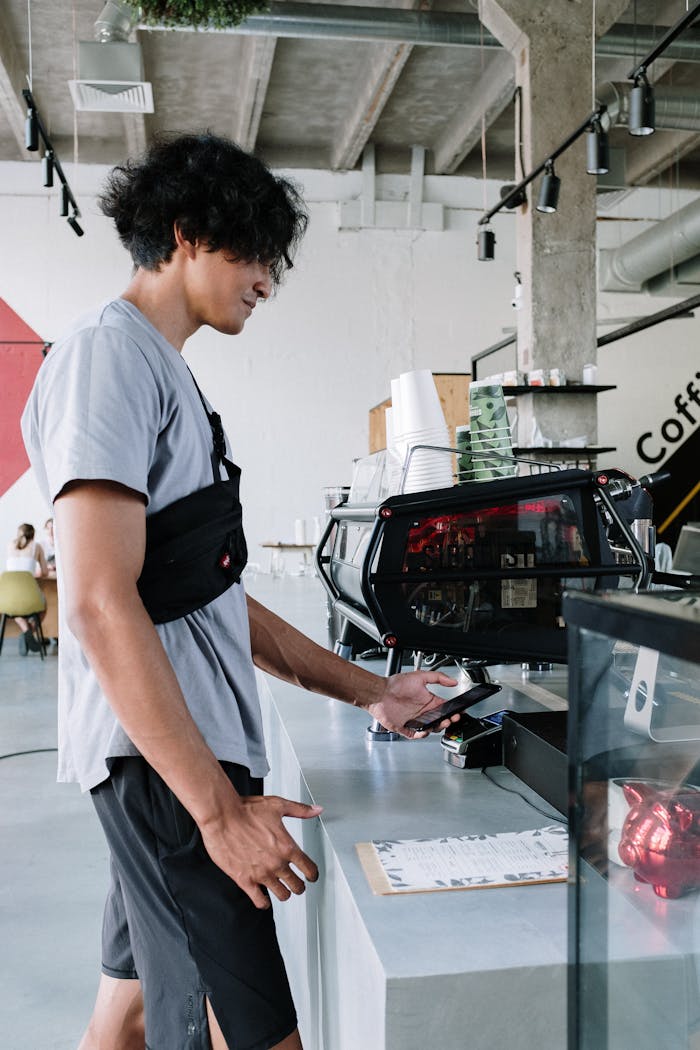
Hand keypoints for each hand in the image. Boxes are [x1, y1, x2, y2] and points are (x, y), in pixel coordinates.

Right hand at [199, 794, 322, 909]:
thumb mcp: (277, 805)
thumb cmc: (246, 810)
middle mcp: (276, 863)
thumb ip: (300, 810)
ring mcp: (261, 874)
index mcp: (287, 847)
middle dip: (299, 885)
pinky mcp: (244, 880)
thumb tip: (316, 810)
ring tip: (281, 889)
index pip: (309, 869)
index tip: (311, 875)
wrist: (221, 816)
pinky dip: (264, 902)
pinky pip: (259, 901)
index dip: (312, 874)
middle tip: (297, 884)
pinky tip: (263, 898)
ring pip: (282, 895)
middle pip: (297, 886)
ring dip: (283, 893)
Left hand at [366, 670, 459, 738]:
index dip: (452, 711)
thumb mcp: (420, 676)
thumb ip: (438, 677)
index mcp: (427, 700)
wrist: (379, 692)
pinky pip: (415, 734)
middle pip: (439, 720)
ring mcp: (413, 720)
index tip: (459, 712)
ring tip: (440, 723)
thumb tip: (453, 681)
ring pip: (430, 728)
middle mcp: (422, 711)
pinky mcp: (404, 727)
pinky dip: (421, 734)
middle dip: (447, 720)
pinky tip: (425, 730)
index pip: (444, 708)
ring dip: (437, 727)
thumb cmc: (396, 684)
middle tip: (451, 719)